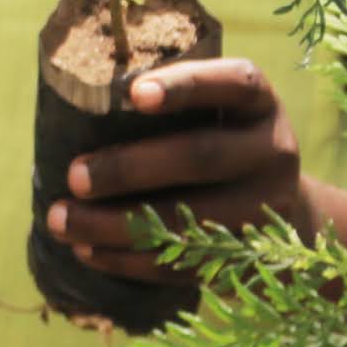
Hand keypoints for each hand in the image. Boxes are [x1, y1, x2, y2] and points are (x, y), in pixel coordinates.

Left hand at [40, 58, 313, 287]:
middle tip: (73, 175)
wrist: (286, 216)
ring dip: (114, 224)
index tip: (133, 93)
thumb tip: (78, 107)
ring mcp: (265, 210)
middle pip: (201, 158)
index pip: (232, 83)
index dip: (184, 87)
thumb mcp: (217, 110)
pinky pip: (182, 263)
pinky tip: (86, 250)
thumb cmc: (221, 142)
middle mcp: (272, 152)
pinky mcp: (246, 259)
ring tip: (59, 220)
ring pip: (187, 221)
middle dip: (129, 168)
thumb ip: (171, 102)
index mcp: (259, 103)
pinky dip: (127, 260)